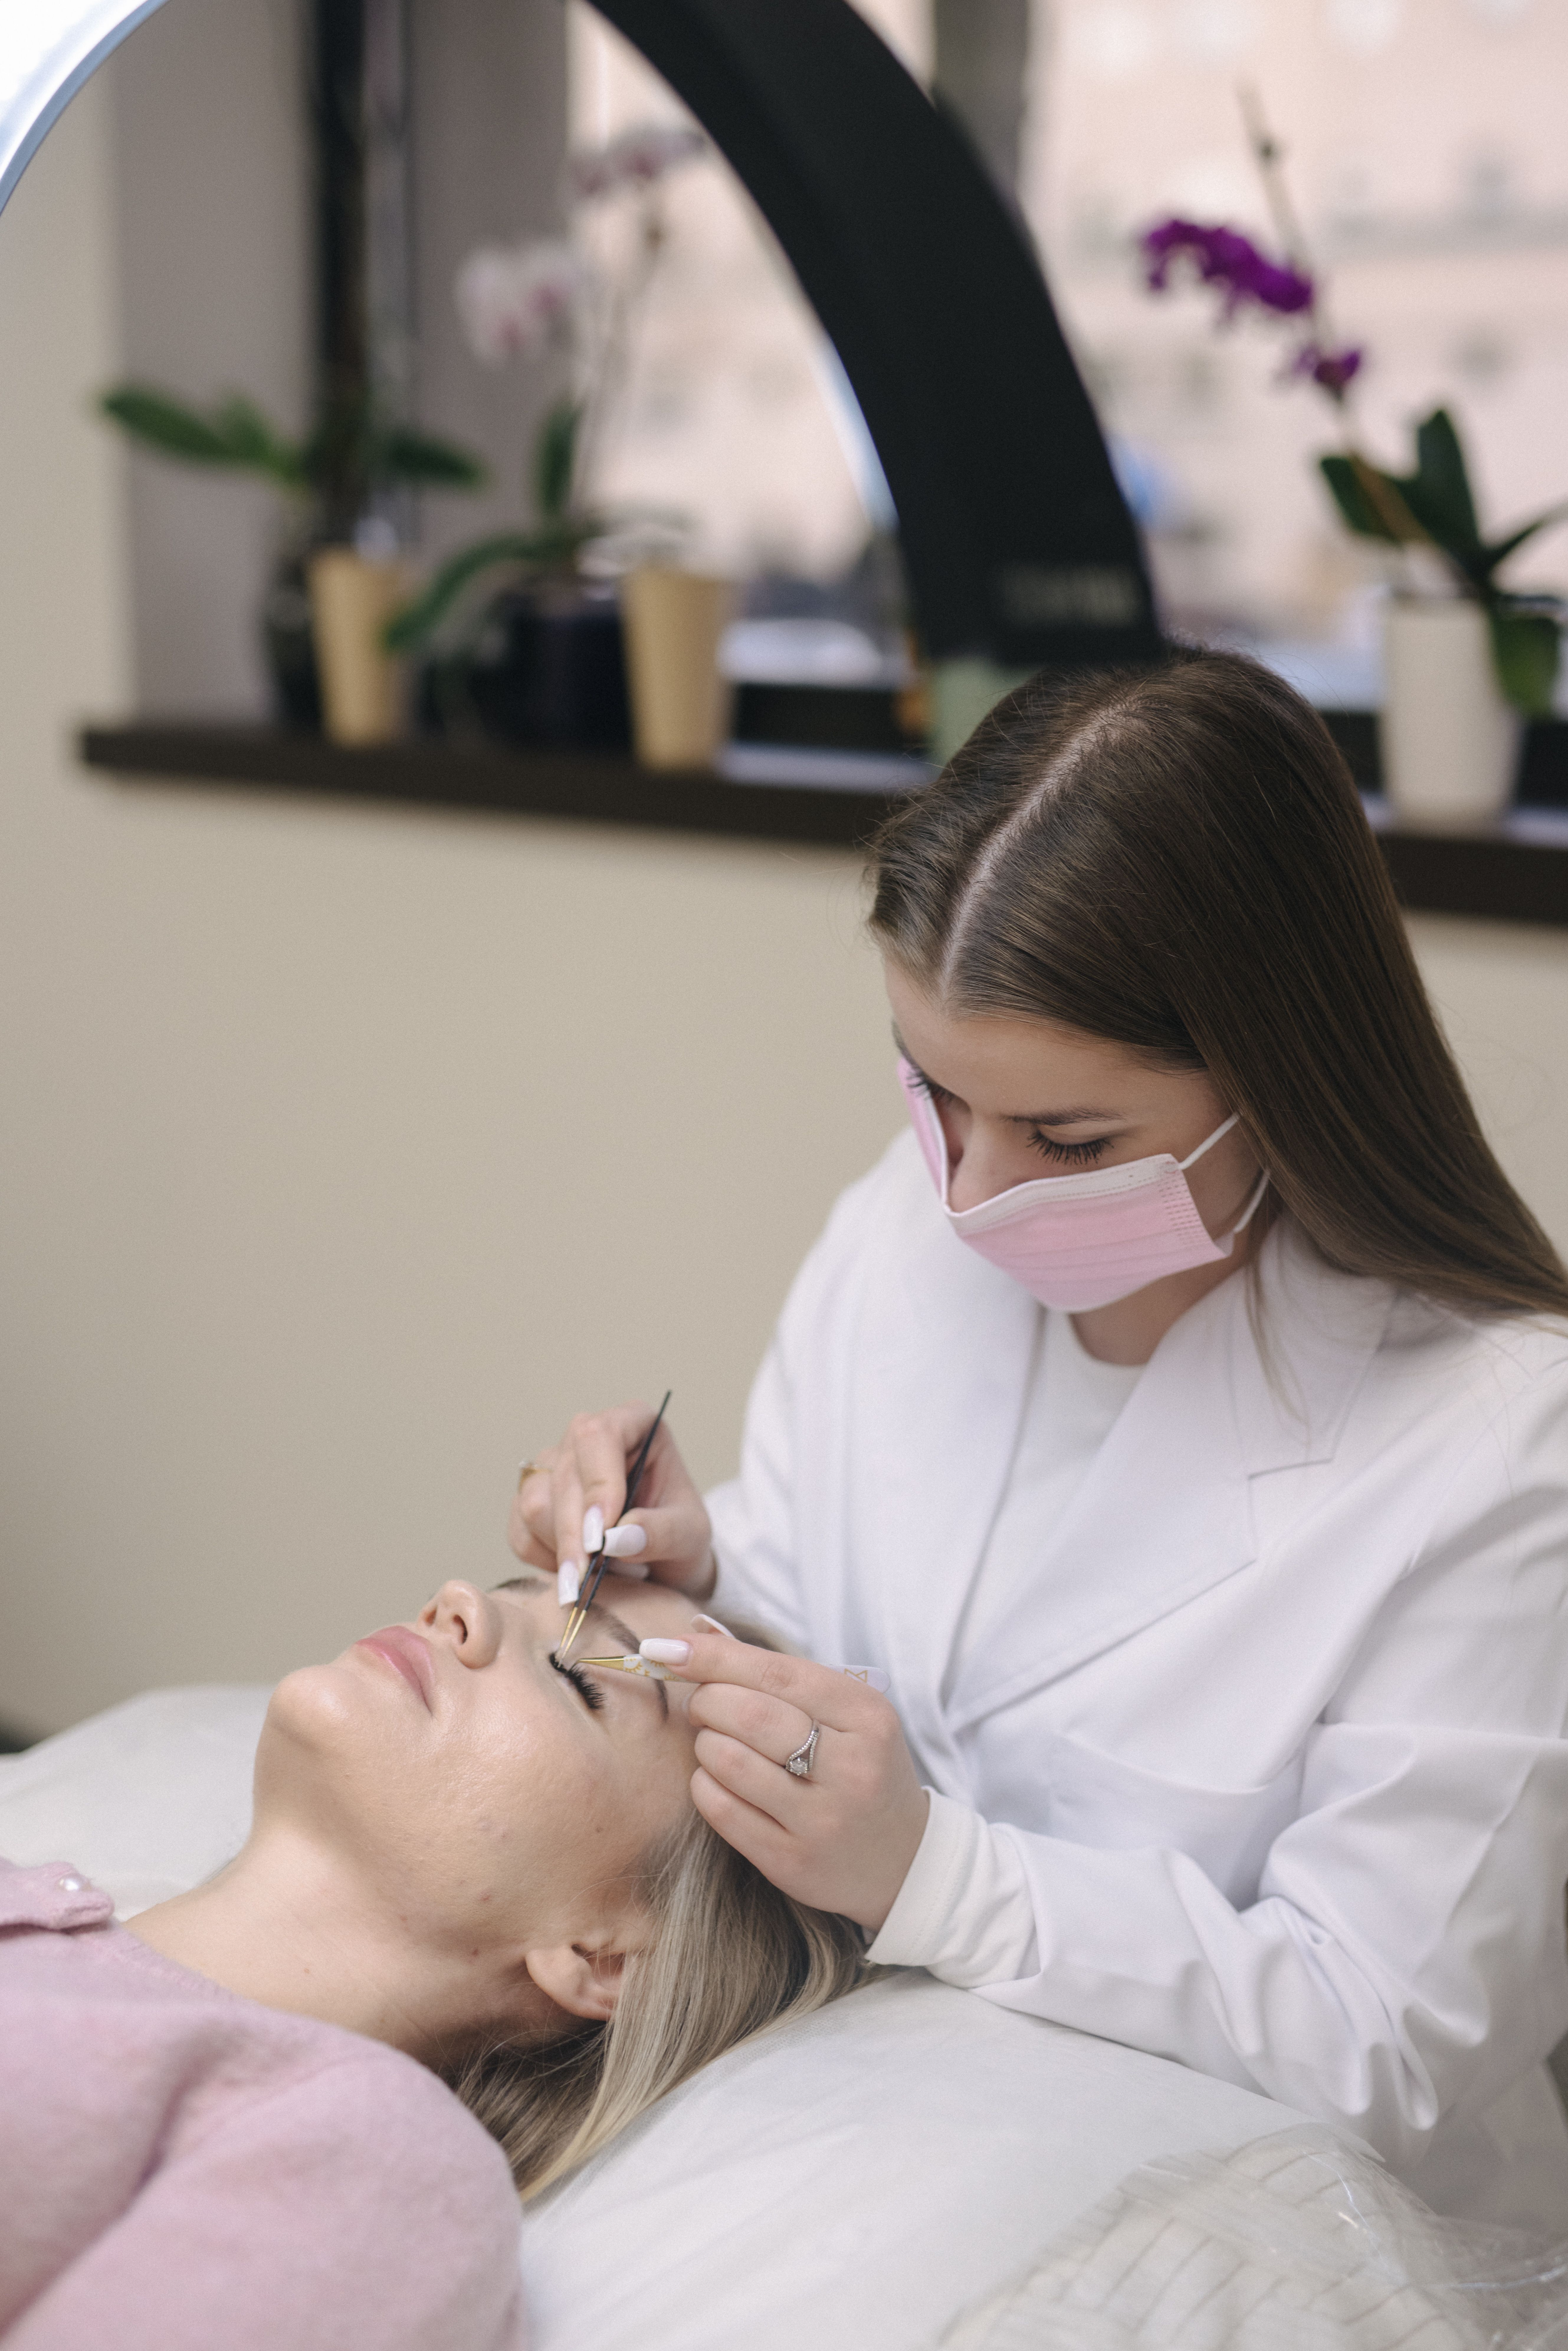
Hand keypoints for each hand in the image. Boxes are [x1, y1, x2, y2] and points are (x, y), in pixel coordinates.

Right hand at [509, 1401, 715, 1598]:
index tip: (601, 1537)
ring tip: (600, 1574)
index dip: (597, 1485)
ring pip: (534, 1505)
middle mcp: (587, 1437)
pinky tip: (578, 1571)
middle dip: (574, 1535)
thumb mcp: (690, 1535)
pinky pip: (520, 1532)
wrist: (664, 1560)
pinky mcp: (533, 1498)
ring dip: (562, 1550)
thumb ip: (661, 1532)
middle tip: (587, 1581)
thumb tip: (615, 1539)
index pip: (599, 1436)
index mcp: (633, 1423)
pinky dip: (545, 1561)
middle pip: (563, 1476)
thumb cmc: (680, 1534)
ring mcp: (554, 1465)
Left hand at [660, 1634, 928, 1933]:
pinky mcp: (791, 1862)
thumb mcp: (844, 1711)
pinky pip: (720, 1809)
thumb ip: (776, 1672)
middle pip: (747, 1713)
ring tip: (716, 1742)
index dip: (714, 1656)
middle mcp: (851, 1767)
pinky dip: (704, 1784)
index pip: (776, 1672)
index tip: (667, 1647)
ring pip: (727, 1760)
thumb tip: (697, 1632)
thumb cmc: (860, 1767)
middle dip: (706, 1700)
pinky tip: (719, 1779)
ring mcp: (821, 1820)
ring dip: (704, 1743)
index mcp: (867, 1716)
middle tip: (703, 1704)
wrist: (903, 1860)